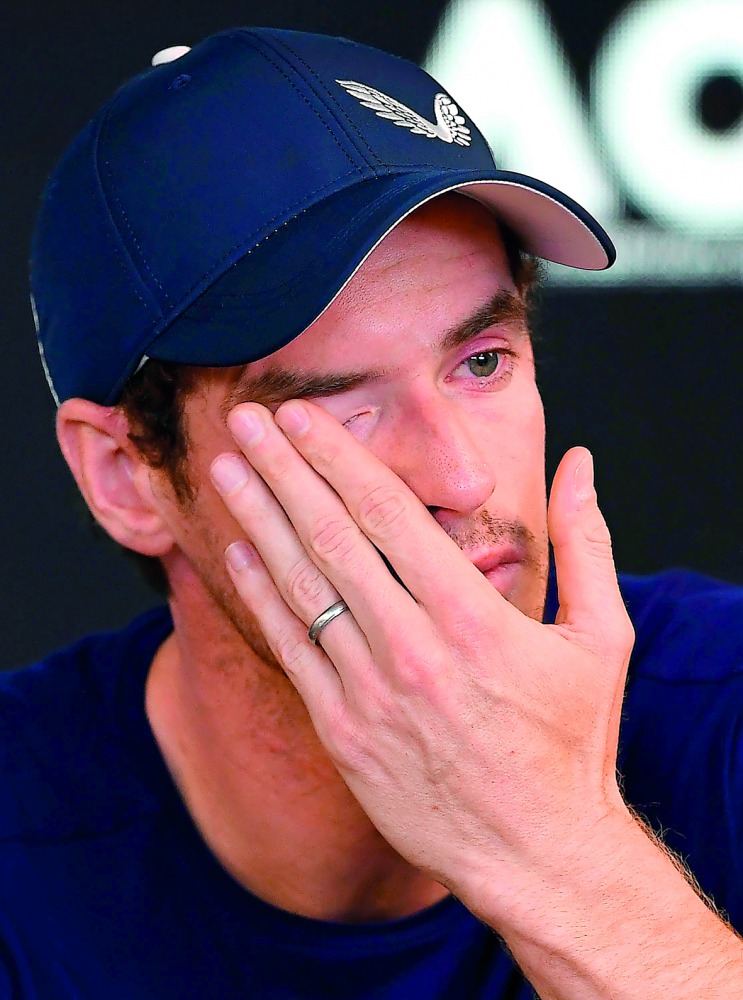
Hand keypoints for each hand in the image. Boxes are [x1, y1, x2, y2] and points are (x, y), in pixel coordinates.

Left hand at [209, 399, 633, 916]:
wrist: (535, 853)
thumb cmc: (572, 744)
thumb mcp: (603, 638)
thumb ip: (588, 543)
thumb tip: (582, 463)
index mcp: (474, 619)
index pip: (389, 514)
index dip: (337, 457)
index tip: (301, 417)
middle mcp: (413, 649)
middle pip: (331, 537)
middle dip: (283, 470)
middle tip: (246, 420)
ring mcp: (370, 693)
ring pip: (301, 588)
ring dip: (259, 521)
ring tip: (227, 471)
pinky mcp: (343, 732)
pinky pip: (292, 649)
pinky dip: (262, 595)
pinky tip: (239, 552)